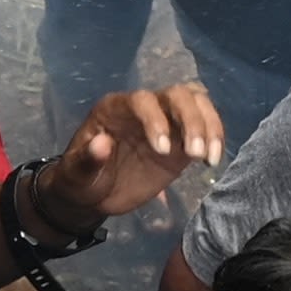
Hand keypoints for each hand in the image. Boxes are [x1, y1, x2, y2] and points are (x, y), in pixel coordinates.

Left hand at [37, 84, 224, 224]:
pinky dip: (216, 139)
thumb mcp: (75, 175)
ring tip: (209, 158)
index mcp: (116, 109)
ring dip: (210, 126)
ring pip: (198, 103)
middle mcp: (145, 108)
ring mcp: (168, 122)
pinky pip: (207, 127)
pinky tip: (212, 161)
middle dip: (192, 120)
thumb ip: (86, 160)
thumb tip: (102, 144)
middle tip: (195, 154)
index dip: (156, 120)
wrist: (94, 195)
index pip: (142, 101)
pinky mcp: (183, 140)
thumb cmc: (80, 180)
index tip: (162, 151)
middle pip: (178, 95)